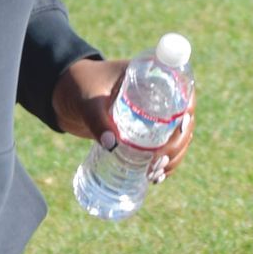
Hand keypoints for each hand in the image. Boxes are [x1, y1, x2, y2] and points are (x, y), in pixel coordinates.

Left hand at [52, 57, 195, 183]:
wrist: (64, 97)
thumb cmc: (77, 86)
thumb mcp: (86, 101)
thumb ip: (96, 119)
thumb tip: (112, 146)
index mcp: (149, 76)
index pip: (182, 88)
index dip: (188, 106)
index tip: (181, 125)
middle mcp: (156, 96)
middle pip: (183, 118)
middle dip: (178, 142)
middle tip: (158, 161)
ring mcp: (152, 116)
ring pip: (177, 136)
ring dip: (174, 156)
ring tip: (155, 174)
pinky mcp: (143, 132)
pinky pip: (164, 147)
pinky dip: (165, 163)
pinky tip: (157, 177)